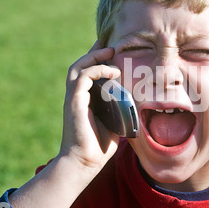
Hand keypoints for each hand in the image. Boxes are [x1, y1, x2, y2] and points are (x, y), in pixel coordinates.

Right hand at [59, 41, 120, 170]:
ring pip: (79, 67)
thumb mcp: (114, 122)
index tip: (111, 50)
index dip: (98, 59)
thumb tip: (135, 101)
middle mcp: (76, 96)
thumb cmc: (99, 146)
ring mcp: (73, 98)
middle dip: (95, 52)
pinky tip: (112, 71)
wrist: (85, 162)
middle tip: (111, 45)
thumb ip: (119, 109)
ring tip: (111, 52)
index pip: (88, 73)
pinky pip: (83, 77)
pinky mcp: (74, 101)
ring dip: (94, 57)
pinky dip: (97, 70)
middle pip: (81, 66)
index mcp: (84, 99)